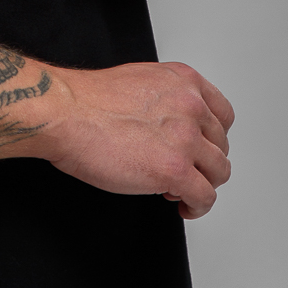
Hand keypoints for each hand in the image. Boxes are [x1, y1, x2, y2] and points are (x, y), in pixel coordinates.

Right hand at [41, 60, 233, 218]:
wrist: (64, 113)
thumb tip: (168, 125)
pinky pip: (205, 197)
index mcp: (183, 81)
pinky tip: (181, 205)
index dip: (212, 137)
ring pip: (219, 172)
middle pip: (221, 145)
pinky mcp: (175, 170)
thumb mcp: (138, 81)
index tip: (201, 149)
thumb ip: (164, 98)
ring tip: (179, 190)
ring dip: (202, 184)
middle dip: (203, 162)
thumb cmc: (85, 101)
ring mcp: (186, 139)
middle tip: (181, 171)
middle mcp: (191, 106)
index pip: (222, 114)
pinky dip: (197, 207)